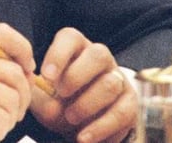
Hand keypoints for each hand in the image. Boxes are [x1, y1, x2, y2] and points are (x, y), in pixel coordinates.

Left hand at [29, 27, 136, 142]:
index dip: (58, 55)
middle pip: (98, 55)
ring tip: (70, 119)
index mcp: (75, 49)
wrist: (77, 125)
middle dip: (77, 76)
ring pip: (110, 84)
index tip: (46, 76)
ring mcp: (118, 79)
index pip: (70, 38)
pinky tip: (84, 137)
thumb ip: (42, 96)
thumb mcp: (42, 96)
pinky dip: (100, 128)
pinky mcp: (130, 103)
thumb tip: (54, 105)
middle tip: (61, 94)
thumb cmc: (56, 102)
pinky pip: (121, 113)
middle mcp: (100, 59)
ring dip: (87, 105)